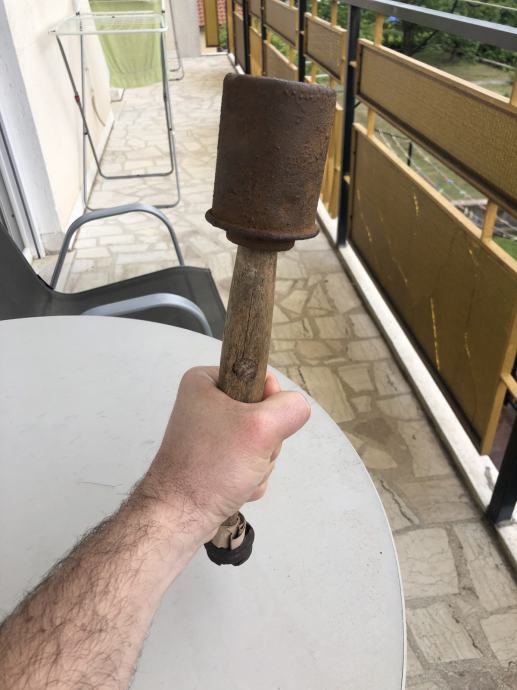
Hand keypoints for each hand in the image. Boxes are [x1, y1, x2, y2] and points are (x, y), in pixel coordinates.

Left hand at [135, 366, 310, 543]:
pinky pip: (251, 461)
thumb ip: (290, 408)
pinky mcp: (215, 460)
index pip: (260, 378)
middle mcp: (205, 404)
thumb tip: (296, 406)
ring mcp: (211, 435)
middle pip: (264, 414)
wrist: (179, 517)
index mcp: (205, 381)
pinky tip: (236, 487)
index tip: (256, 426)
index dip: (268, 404)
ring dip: (260, 463)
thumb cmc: (211, 467)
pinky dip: (250, 477)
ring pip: (261, 441)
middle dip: (265, 442)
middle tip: (247, 456)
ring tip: (239, 475)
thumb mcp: (261, 427)